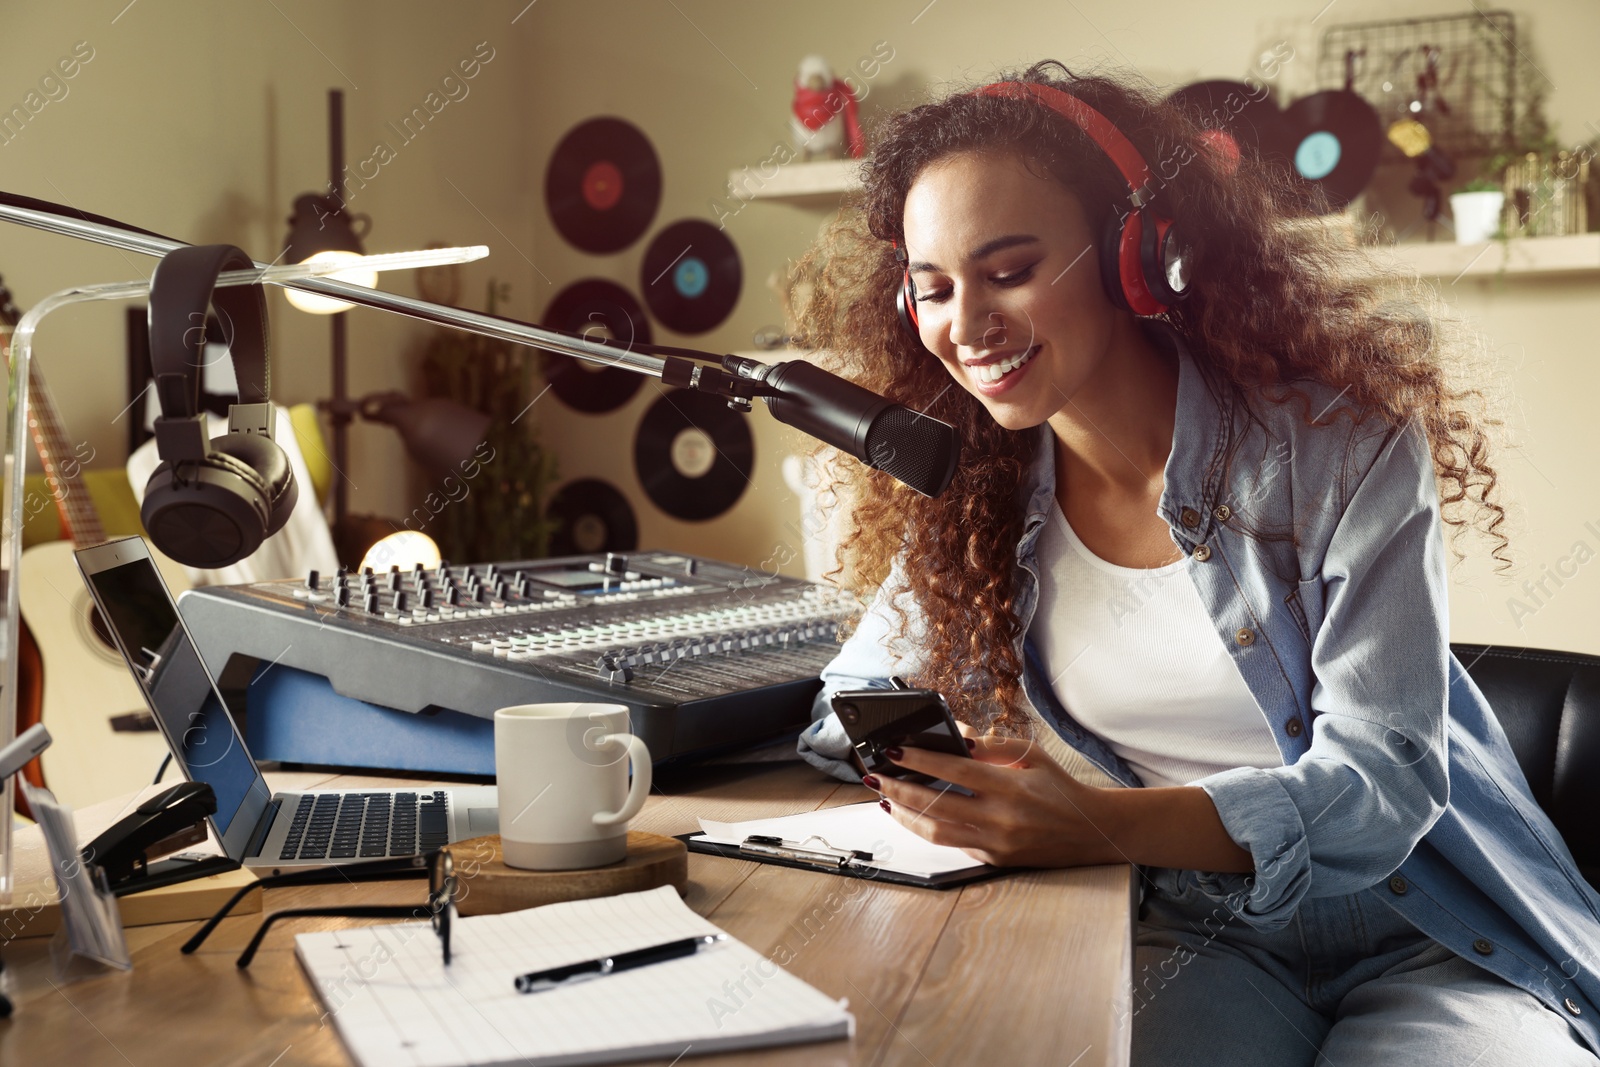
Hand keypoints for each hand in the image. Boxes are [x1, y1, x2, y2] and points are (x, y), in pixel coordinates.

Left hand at [864, 729, 1124, 868]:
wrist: (1091, 831)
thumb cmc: (1060, 788)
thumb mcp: (1032, 755)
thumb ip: (992, 744)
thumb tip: (958, 734)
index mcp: (1009, 787)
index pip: (953, 770)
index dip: (919, 760)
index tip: (893, 750)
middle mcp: (999, 818)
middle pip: (935, 804)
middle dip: (898, 788)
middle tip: (875, 775)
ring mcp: (995, 843)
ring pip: (936, 832)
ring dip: (905, 816)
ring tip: (886, 797)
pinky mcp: (993, 860)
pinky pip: (952, 844)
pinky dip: (928, 829)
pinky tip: (913, 816)